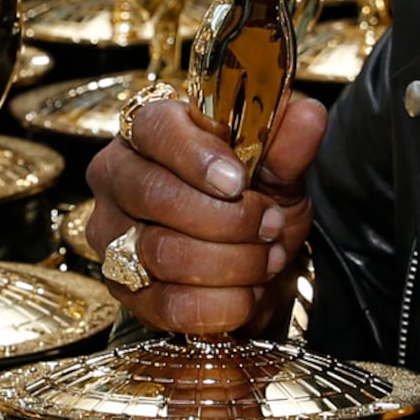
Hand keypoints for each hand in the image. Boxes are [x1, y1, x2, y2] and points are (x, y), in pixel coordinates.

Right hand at [84, 91, 325, 335]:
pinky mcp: (122, 289)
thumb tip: (308, 115)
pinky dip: (220, 304)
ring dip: (232, 262)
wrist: (256, 270)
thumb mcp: (280, 173)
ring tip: (267, 260)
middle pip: (155, 194)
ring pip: (163, 252)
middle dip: (227, 219)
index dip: (197, 156)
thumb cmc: (256, 204)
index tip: (239, 182)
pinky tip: (247, 294)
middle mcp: (118, 177)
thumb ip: (288, 147)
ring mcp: (111, 235)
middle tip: (271, 226)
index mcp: (150, 131)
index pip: (155, 129)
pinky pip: (167, 304)